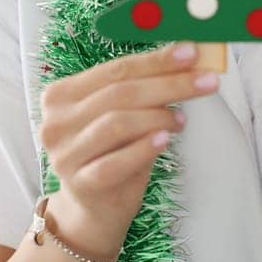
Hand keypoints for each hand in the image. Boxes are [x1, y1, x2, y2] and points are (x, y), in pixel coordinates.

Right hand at [36, 42, 218, 260]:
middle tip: (206, 80)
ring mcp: (65, 154)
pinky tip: (165, 140)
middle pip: (118, 94)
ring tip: (182, 120)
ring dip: (159, 116)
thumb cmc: (111, 152)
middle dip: (168, 84)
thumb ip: (142, 88)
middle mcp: (56, 122)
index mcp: (61, 95)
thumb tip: (187, 61)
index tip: (191, 53)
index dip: (155, 60)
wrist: (94, 207)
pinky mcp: (81, 184)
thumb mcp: (121, 114)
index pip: (115, 70)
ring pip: (117, 123)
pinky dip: (144, 148)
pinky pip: (116, 162)